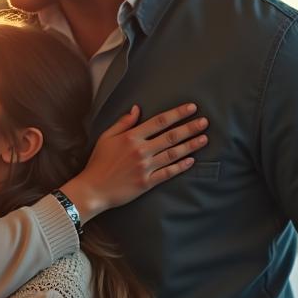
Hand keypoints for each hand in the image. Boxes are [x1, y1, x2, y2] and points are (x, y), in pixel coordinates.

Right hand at [59, 104, 208, 220]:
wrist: (93, 189)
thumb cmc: (98, 162)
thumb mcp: (106, 137)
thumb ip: (122, 123)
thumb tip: (136, 108)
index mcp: (131, 137)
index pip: (159, 121)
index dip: (177, 114)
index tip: (191, 108)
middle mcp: (141, 150)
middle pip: (171, 136)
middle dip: (190, 128)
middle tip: (205, 122)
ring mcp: (145, 167)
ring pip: (173, 154)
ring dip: (190, 145)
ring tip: (204, 139)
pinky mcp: (147, 182)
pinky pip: (168, 173)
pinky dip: (181, 166)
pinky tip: (191, 161)